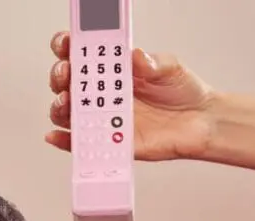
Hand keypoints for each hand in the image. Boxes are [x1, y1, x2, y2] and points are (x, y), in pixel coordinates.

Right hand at [46, 31, 215, 160]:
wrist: (199, 123)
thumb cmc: (184, 93)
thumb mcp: (170, 67)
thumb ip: (153, 62)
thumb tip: (135, 56)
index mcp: (115, 71)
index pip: (84, 56)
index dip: (70, 47)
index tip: (66, 42)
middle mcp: (105, 95)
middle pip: (69, 83)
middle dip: (61, 75)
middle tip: (66, 72)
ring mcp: (104, 119)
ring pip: (69, 112)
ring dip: (60, 106)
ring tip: (65, 102)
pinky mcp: (108, 143)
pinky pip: (79, 144)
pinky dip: (64, 141)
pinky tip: (55, 135)